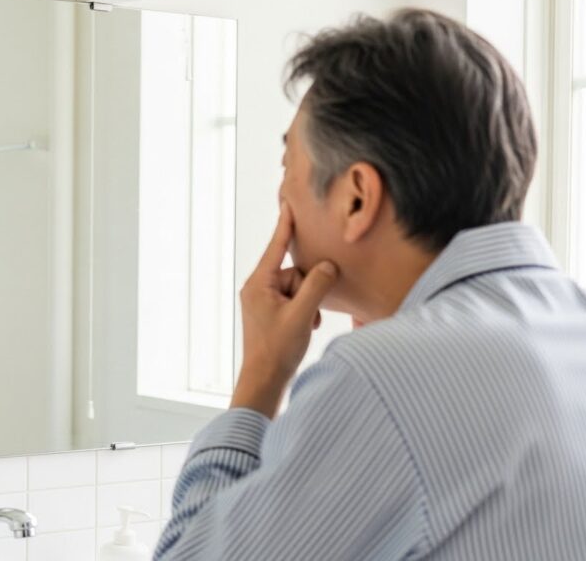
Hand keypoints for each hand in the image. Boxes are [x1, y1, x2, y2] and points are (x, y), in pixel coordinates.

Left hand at [231, 203, 338, 417]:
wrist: (264, 381)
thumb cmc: (277, 350)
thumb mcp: (302, 315)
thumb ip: (317, 286)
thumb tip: (327, 266)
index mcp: (258, 284)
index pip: (276, 247)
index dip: (286, 225)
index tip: (289, 203)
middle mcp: (258, 289)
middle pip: (295, 272)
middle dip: (309, 289)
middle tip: (308, 314)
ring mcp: (264, 301)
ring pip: (299, 287)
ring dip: (309, 303)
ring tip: (306, 325)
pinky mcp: (272, 313)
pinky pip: (296, 300)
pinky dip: (306, 311)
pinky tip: (307, 327)